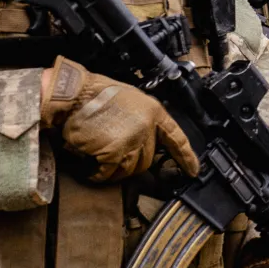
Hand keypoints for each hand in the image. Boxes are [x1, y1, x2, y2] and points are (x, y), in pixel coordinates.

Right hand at [40, 57, 197, 181]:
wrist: (75, 94)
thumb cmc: (97, 95)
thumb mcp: (131, 100)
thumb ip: (143, 120)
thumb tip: (145, 140)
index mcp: (154, 111)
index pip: (176, 138)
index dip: (186, 157)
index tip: (193, 170)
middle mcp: (147, 126)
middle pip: (147, 160)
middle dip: (130, 162)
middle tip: (112, 154)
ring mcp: (132, 140)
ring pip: (129, 169)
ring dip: (113, 169)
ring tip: (99, 157)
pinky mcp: (114, 151)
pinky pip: (109, 172)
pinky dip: (98, 173)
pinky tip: (91, 165)